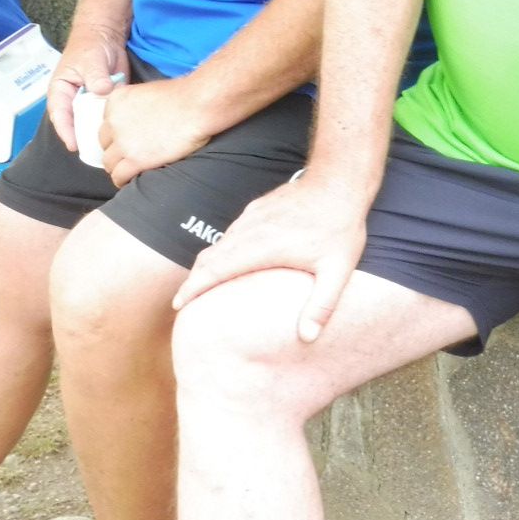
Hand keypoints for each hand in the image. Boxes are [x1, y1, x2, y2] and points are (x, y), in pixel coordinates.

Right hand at [47, 22, 128, 152]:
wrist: (106, 37)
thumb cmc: (90, 47)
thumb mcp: (90, 60)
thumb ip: (95, 77)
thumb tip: (102, 91)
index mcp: (61, 91)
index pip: (59, 115)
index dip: (65, 131)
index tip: (74, 145)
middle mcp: (73, 100)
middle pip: (75, 124)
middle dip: (83, 138)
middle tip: (94, 153)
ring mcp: (89, 103)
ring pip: (90, 123)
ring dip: (97, 134)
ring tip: (107, 149)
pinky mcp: (104, 102)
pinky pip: (105, 117)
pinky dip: (110, 125)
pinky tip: (119, 135)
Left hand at [99, 76, 211, 187]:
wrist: (195, 106)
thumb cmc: (183, 96)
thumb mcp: (149, 91)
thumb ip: (137, 105)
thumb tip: (142, 117)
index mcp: (116, 101)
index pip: (107, 122)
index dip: (117, 133)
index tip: (127, 138)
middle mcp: (114, 121)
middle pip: (105, 142)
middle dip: (116, 149)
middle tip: (129, 155)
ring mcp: (123, 142)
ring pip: (109, 162)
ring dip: (118, 166)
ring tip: (129, 170)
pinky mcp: (135, 160)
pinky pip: (118, 176)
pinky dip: (123, 180)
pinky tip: (131, 180)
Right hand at [173, 171, 367, 342]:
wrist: (338, 180)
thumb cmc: (339, 225)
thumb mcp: (337, 270)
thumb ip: (321, 306)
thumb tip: (308, 338)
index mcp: (261, 247)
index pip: (215, 270)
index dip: (194, 288)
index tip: (179, 303)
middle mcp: (250, 230)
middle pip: (209, 257)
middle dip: (192, 280)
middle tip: (183, 301)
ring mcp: (252, 216)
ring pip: (219, 244)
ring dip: (206, 264)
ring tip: (202, 285)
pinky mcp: (258, 208)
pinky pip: (231, 232)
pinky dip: (222, 249)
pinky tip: (229, 259)